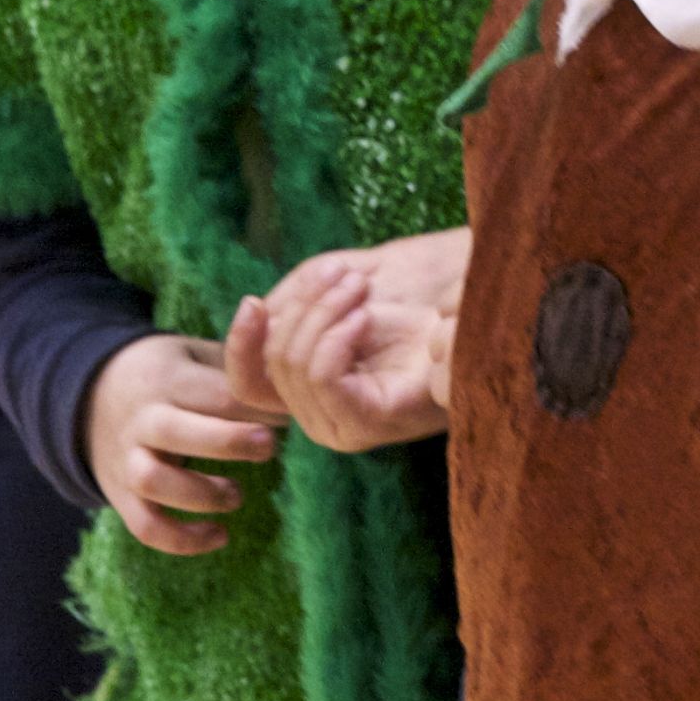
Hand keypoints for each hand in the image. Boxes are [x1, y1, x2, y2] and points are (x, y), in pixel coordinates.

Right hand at [84, 334, 278, 555]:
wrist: (92, 394)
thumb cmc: (168, 373)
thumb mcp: (195, 353)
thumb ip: (237, 366)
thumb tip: (292, 378)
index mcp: (168, 378)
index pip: (212, 391)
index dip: (254, 405)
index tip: (289, 413)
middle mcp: (143, 418)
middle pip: (175, 431)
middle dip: (226, 442)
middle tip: (268, 447)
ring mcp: (127, 459)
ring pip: (153, 481)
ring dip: (200, 493)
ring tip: (238, 495)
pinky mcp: (121, 495)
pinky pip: (144, 525)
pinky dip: (180, 540)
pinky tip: (219, 536)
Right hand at [245, 227, 471, 452]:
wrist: (460, 312)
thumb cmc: (403, 303)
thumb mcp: (333, 293)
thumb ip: (291, 306)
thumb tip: (258, 312)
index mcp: (304, 390)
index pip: (245, 383)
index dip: (239, 345)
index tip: (253, 302)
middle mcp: (316, 416)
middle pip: (271, 365)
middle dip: (302, 308)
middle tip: (344, 276)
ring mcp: (339, 425)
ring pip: (295, 367)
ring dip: (323, 314)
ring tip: (358, 288)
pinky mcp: (365, 423)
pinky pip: (324, 377)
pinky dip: (337, 337)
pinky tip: (364, 317)